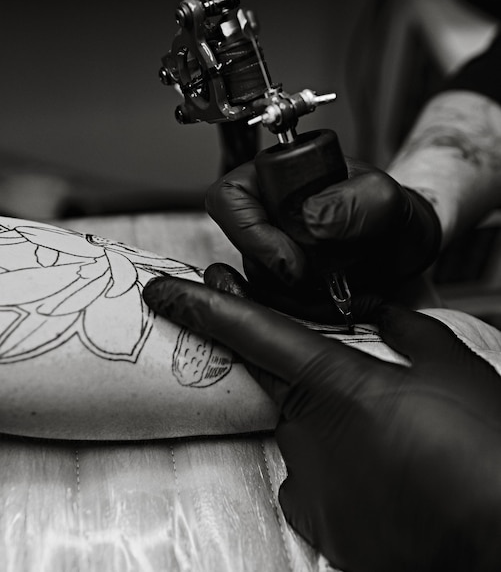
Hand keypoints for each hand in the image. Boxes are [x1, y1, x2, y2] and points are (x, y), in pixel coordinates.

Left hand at [143, 275, 500, 571]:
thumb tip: (380, 310)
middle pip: (280, 386)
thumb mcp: (449, 365)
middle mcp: (305, 432)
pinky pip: (310, 480)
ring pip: (301, 434)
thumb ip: (405, 329)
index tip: (161, 292)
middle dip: (299, 375)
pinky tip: (375, 472)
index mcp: (333, 383)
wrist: (495, 534)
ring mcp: (307, 482)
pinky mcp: (318, 522)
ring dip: (331, 426)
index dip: (202, 307)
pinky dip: (333, 467)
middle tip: (352, 386)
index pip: (250, 334)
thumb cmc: (480, 445)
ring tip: (392, 439)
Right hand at [205, 158, 440, 320]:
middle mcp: (265, 216)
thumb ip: (352, 202)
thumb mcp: (382, 198)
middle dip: (285, 276)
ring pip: (262, 286)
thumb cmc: (387, 212)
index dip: (251, 234)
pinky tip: (336, 298)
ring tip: (342, 284)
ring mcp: (271, 252)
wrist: (403, 246)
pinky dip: (310, 311)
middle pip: (245, 253)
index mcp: (274, 178)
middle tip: (324, 278)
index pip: (230, 199)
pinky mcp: (282, 284)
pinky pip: (279, 307)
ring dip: (303, 297)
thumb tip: (311, 219)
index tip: (294, 261)